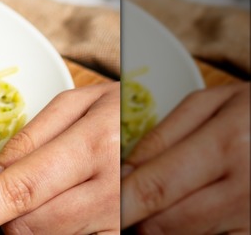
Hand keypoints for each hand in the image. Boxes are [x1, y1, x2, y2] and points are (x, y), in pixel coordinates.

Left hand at [0, 82, 119, 234]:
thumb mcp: (79, 104)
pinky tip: (56, 208)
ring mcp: (122, 216)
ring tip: (38, 194)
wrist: (184, 122)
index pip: (18, 189)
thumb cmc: (126, 107)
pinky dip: (52, 232)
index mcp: (90, 145)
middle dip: (0, 217)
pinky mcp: (128, 232)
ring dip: (26, 225)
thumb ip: (31, 138)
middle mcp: (108, 187)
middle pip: (30, 223)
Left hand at [121, 82, 249, 233]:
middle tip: (113, 210)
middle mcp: (242, 186)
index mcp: (225, 144)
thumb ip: (164, 134)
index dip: (118, 202)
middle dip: (131, 221)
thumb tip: (124, 167)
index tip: (90, 205)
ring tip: (142, 212)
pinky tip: (173, 218)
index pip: (156, 185)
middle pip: (165, 222)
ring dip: (154, 230)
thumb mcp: (212, 104)